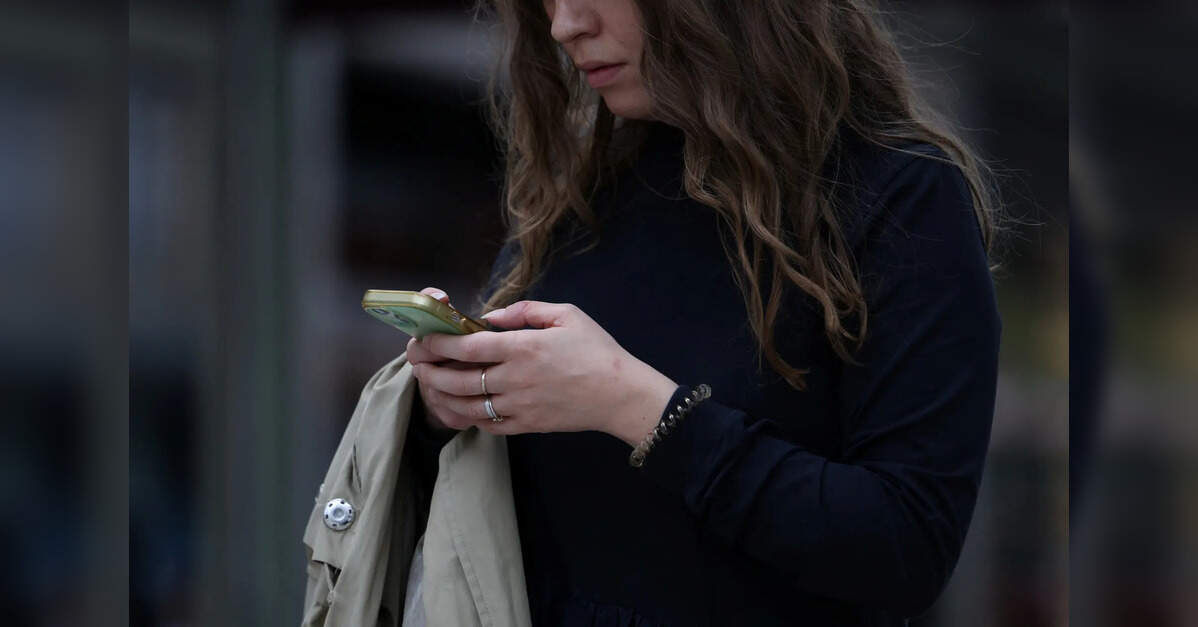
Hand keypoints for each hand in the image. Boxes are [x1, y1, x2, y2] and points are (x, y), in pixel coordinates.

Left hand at [411, 300, 677, 445]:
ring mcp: (519, 405)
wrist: (620, 394)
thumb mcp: (567, 315)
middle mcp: (515, 378)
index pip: (468, 346)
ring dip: (442, 396)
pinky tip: (460, 407)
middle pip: (458, 378)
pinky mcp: (526, 425)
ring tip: (430, 386)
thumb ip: (525, 311)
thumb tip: (491, 316)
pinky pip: (487, 425)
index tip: (423, 339)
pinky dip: (468, 417)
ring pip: (467, 405)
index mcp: (524, 347)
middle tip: (417, 363)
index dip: (439, 343)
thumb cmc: (596, 351)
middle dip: (430, 371)